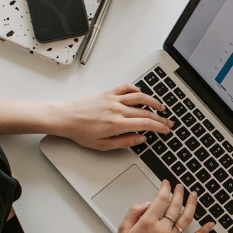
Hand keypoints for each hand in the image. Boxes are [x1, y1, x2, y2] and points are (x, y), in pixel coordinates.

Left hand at [52, 84, 172, 150]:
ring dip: (153, 102)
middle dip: (160, 118)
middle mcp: (117, 109)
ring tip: (160, 107)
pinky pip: (126, 88)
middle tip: (167, 122)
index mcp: (117, 124)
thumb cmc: (80, 132)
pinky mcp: (107, 93)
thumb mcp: (103, 145)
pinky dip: (136, 90)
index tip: (166, 130)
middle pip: (146, 111)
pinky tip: (140, 94)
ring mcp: (113, 99)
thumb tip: (140, 139)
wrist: (65, 117)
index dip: (159, 127)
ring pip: (140, 97)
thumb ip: (124, 142)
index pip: (146, 124)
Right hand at [114, 181, 213, 232]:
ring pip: (186, 218)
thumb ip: (134, 211)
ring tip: (193, 195)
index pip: (161, 199)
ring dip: (192, 204)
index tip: (166, 184)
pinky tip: (210, 224)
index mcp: (148, 222)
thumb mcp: (122, 228)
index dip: (165, 188)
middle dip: (179, 192)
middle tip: (180, 186)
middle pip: (175, 205)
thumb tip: (148, 203)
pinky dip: (203, 231)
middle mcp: (162, 229)